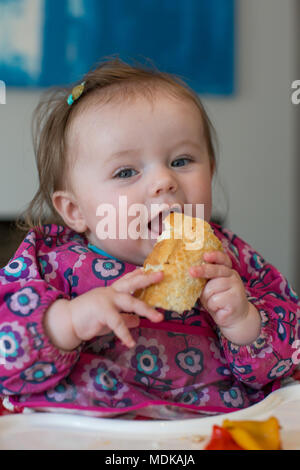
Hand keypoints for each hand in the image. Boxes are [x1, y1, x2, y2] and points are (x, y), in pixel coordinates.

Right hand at [45, 269, 163, 350]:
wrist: (66, 322)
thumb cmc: (87, 319)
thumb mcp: (109, 318)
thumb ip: (124, 317)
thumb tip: (138, 320)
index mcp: (111, 291)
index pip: (126, 280)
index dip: (138, 274)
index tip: (149, 269)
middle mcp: (110, 292)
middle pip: (132, 283)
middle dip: (147, 279)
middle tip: (161, 275)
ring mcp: (106, 300)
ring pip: (130, 302)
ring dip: (146, 309)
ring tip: (159, 318)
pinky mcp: (102, 312)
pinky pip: (118, 323)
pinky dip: (125, 334)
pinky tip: (130, 343)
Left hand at [189, 251, 260, 344]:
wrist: (235, 318)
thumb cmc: (219, 300)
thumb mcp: (210, 287)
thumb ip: (204, 279)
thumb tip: (189, 272)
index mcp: (227, 270)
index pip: (223, 259)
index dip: (214, 256)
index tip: (205, 255)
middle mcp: (233, 276)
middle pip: (216, 271)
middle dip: (202, 270)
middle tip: (191, 271)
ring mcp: (236, 287)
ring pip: (211, 289)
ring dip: (207, 298)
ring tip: (213, 302)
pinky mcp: (236, 300)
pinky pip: (215, 301)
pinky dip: (212, 306)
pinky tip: (219, 308)